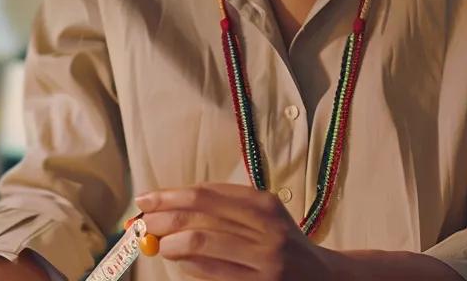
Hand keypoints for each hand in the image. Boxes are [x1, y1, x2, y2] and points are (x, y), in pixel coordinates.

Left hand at [135, 183, 338, 280]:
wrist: (324, 279)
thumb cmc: (282, 244)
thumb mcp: (264, 217)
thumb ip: (223, 209)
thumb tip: (167, 208)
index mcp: (264, 205)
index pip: (206, 194)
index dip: (169, 196)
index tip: (144, 199)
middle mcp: (266, 230)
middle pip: (199, 216)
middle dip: (163, 219)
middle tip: (142, 224)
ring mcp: (264, 261)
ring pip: (202, 243)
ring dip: (171, 244)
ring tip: (159, 246)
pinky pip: (211, 273)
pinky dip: (188, 267)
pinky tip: (180, 264)